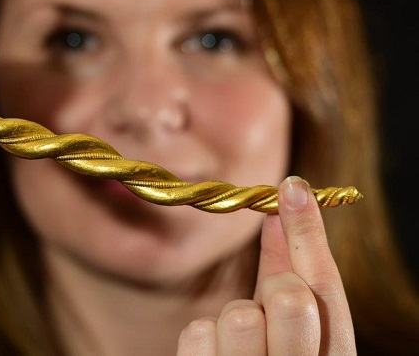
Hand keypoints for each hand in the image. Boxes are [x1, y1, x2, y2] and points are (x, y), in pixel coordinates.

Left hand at [177, 176, 355, 354]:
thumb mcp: (288, 334)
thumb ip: (287, 278)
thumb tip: (282, 212)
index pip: (328, 292)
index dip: (310, 233)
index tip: (291, 188)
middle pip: (292, 300)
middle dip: (275, 288)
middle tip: (267, 306)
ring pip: (239, 314)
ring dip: (234, 320)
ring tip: (238, 346)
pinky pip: (198, 334)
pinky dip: (201, 340)